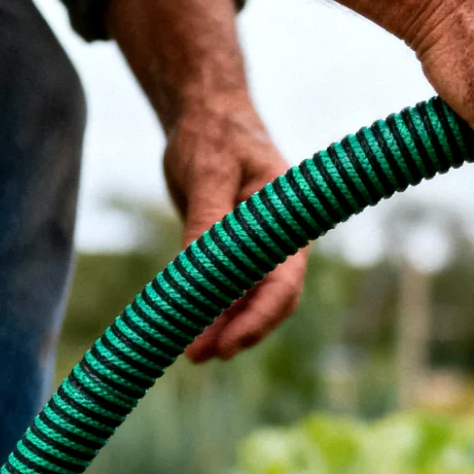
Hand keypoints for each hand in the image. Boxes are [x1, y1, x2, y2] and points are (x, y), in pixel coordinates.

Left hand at [162, 93, 305, 361]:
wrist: (208, 116)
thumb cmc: (215, 136)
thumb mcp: (208, 175)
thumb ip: (208, 222)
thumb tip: (197, 271)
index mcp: (288, 224)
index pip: (284, 284)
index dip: (258, 318)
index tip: (228, 345)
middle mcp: (280, 242)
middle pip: (270, 301)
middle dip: (238, 331)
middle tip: (198, 356)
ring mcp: (259, 249)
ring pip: (247, 300)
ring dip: (221, 326)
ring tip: (188, 352)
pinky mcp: (235, 251)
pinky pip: (227, 288)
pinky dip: (208, 308)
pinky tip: (185, 326)